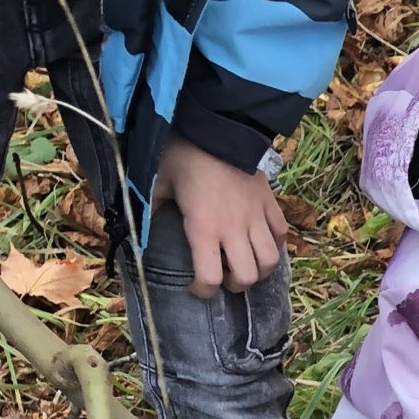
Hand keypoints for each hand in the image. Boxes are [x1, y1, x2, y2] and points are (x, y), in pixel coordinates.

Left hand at [155, 136, 288, 295]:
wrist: (217, 126)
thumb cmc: (184, 155)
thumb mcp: (158, 183)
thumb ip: (150, 210)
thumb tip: (138, 229)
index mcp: (204, 229)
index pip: (210, 278)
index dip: (202, 291)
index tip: (195, 289)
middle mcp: (234, 229)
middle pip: (247, 276)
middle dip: (234, 285)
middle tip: (223, 278)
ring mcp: (256, 217)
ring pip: (270, 260)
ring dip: (258, 270)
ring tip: (246, 265)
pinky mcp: (269, 203)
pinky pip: (281, 234)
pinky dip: (275, 244)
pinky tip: (262, 242)